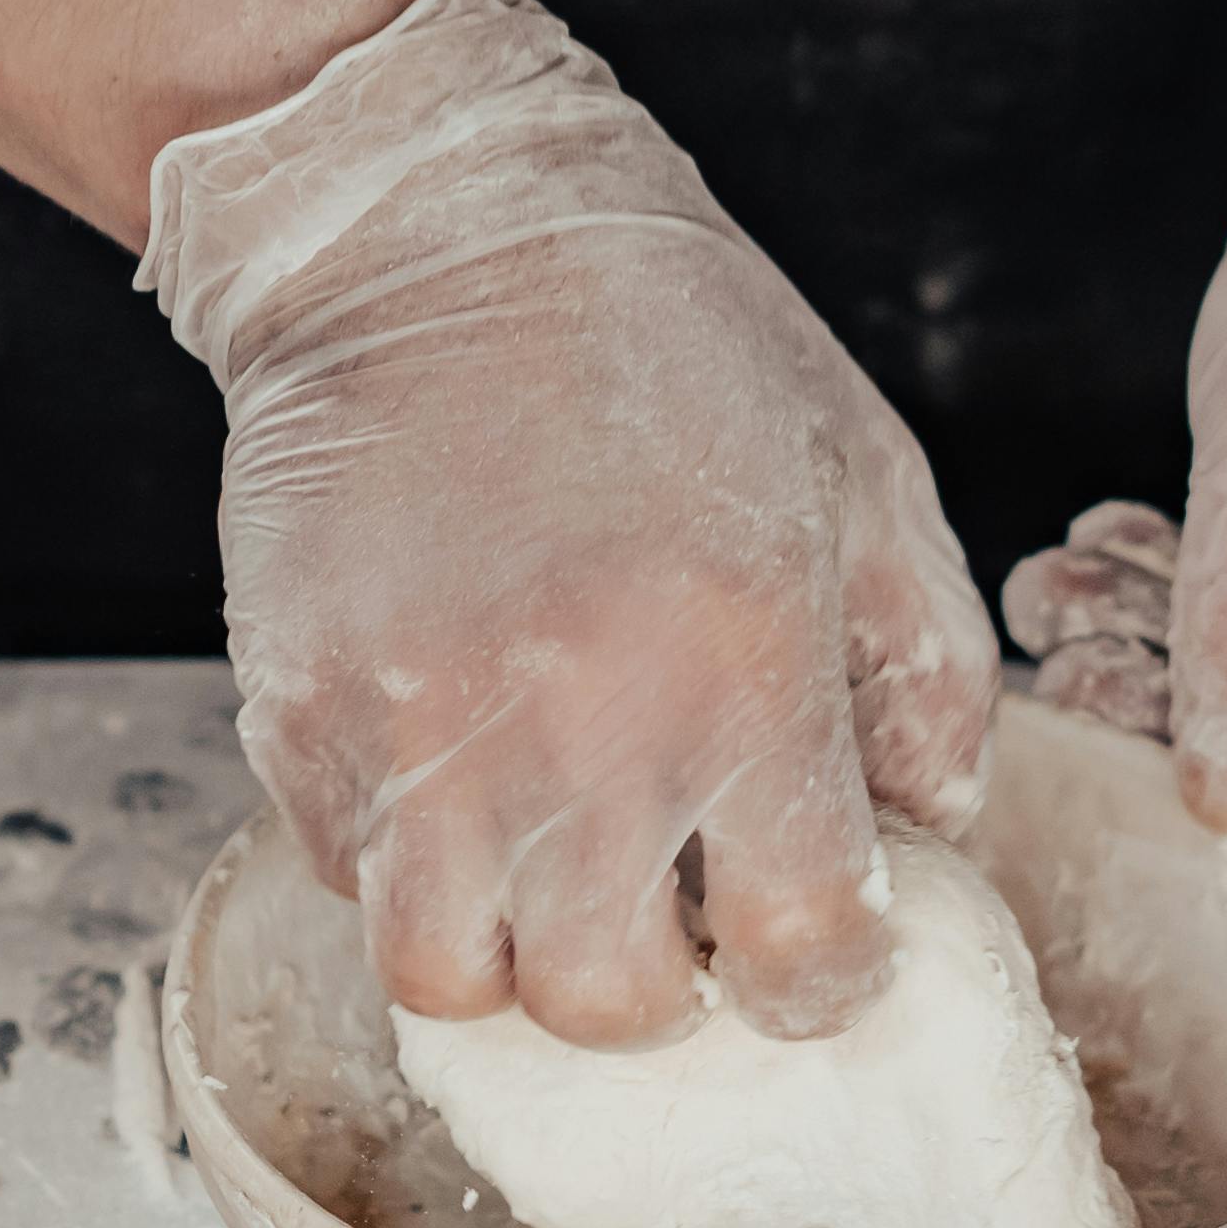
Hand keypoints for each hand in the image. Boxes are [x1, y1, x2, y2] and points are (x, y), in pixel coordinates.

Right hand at [139, 0, 996, 1047]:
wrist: (429, 225)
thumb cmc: (671, 342)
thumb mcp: (865, 476)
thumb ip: (929, 670)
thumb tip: (928, 830)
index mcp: (745, 669)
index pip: (805, 950)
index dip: (822, 982)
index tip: (809, 950)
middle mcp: (578, 724)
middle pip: (612, 1002)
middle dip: (657, 985)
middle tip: (668, 912)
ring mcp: (417, 729)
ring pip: (450, 981)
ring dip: (508, 953)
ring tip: (541, 874)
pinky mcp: (297, 711)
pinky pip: (347, 877)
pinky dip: (404, 865)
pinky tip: (452, 773)